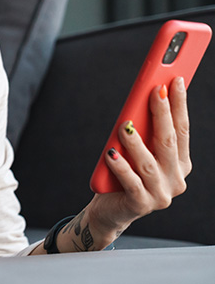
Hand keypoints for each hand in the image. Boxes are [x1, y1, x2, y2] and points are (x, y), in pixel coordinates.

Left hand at [87, 76, 190, 243]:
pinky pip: (131, 182)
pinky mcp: (141, 205)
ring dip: (136, 141)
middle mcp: (176, 179)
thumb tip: (143, 99)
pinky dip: (121, 167)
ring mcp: (161, 194)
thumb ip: (143, 132)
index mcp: (180, 164)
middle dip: (163, 113)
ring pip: (149, 162)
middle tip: (155, 90)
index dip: (179, 105)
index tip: (176, 80)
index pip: (182, 130)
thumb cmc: (122, 175)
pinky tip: (111, 153)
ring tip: (124, 125)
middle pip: (168, 141)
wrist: (109, 211)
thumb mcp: (136, 151)